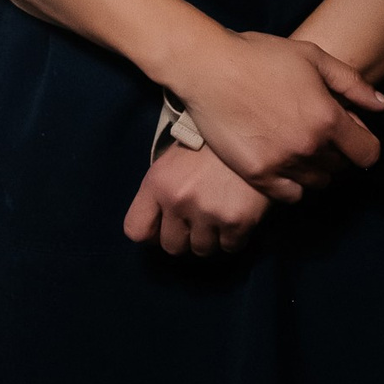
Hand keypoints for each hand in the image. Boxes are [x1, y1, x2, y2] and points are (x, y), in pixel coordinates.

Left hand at [123, 147, 268, 254]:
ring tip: (218, 214)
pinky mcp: (237, 222)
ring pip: (202, 251)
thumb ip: (159, 196)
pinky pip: (230, 248)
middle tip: (197, 221)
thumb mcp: (170, 164)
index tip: (165, 228)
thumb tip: (158, 231)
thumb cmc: (205, 149)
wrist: (247, 133)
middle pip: (172, 247)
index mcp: (157, 183)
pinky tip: (236, 214)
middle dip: (185, 238)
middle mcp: (178, 200)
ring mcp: (207, 212)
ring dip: (211, 238)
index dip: (151, 234)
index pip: (136, 230)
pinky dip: (234, 237)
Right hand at [166, 29, 383, 202]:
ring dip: (314, 168)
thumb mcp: (311, 56)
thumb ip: (352, 82)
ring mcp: (283, 163)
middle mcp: (310, 146)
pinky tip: (282, 162)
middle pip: (341, 167)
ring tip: (296, 146)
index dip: (362, 142)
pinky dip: (292, 184)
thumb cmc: (259, 56)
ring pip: (317, 182)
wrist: (207, 67)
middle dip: (336, 151)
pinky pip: (290, 195)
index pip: (368, 153)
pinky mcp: (257, 174)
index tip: (349, 133)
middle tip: (315, 132)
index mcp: (328, 118)